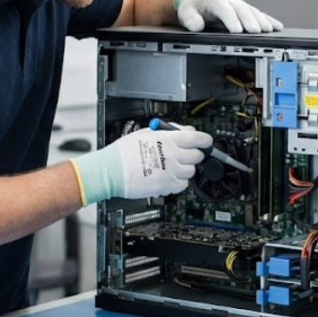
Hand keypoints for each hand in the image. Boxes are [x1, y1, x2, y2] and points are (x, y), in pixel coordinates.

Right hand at [71, 128, 212, 203]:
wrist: (111, 171)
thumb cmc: (124, 151)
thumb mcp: (147, 132)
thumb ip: (170, 131)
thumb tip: (185, 130)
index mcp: (170, 139)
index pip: (199, 138)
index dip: (205, 140)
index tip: (206, 142)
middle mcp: (174, 155)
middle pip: (198, 156)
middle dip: (193, 154)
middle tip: (184, 154)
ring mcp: (172, 172)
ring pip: (191, 171)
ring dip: (185, 169)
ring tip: (171, 167)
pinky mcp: (167, 186)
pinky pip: (183, 184)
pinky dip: (178, 182)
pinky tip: (167, 176)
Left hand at [174, 0, 283, 32]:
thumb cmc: (193, 6)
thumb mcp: (186, 12)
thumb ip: (190, 19)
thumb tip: (197, 25)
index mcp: (215, 1)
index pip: (224, 10)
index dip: (231, 19)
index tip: (237, 30)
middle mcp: (229, 1)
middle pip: (241, 10)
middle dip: (249, 20)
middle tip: (256, 31)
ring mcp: (239, 4)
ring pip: (252, 11)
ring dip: (261, 20)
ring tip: (268, 29)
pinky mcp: (244, 9)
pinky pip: (258, 13)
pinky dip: (268, 19)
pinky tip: (276, 26)